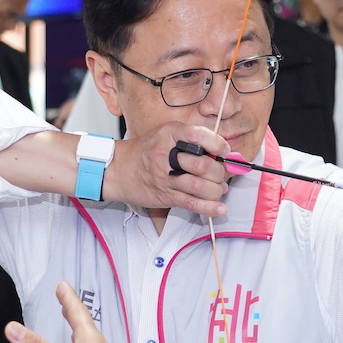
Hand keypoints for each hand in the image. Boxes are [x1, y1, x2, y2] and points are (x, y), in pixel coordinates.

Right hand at [5, 282, 156, 342]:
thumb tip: (13, 329)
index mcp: (90, 339)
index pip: (77, 312)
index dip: (68, 298)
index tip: (62, 285)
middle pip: (84, 325)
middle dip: (73, 312)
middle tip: (66, 301)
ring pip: (88, 342)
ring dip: (78, 332)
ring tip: (73, 328)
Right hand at [104, 124, 231, 220]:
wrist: (118, 170)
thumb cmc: (146, 151)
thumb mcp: (167, 135)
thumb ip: (191, 139)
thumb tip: (222, 151)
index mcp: (170, 134)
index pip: (199, 135)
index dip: (217, 144)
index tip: (224, 151)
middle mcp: (167, 154)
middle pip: (203, 165)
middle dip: (219, 172)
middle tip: (221, 173)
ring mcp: (166, 177)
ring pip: (200, 187)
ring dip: (216, 190)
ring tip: (219, 188)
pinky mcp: (165, 196)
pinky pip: (192, 203)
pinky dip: (209, 207)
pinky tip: (221, 209)